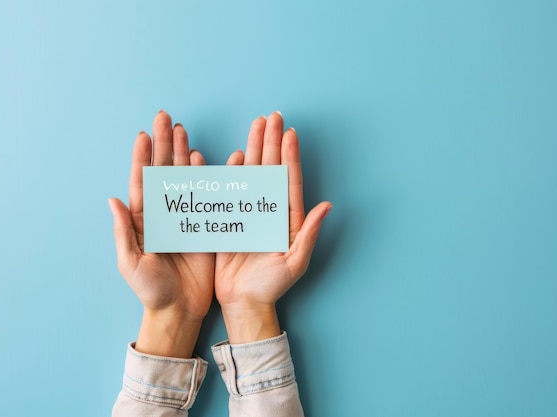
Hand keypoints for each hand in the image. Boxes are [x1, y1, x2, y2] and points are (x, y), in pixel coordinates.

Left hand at [108, 111, 213, 357]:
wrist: (179, 309)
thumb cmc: (151, 290)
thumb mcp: (131, 263)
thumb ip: (123, 232)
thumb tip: (112, 199)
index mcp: (143, 220)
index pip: (141, 181)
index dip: (142, 158)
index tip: (143, 135)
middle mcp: (163, 212)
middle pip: (162, 171)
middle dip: (163, 144)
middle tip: (165, 118)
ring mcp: (183, 216)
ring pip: (183, 177)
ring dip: (182, 153)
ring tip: (182, 130)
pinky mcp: (202, 225)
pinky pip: (204, 195)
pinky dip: (204, 176)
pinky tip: (202, 158)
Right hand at [215, 112, 331, 342]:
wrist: (244, 302)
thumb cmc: (272, 287)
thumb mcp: (295, 262)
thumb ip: (309, 234)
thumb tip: (327, 206)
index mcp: (287, 218)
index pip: (289, 180)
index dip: (289, 156)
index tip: (290, 133)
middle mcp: (268, 210)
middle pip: (271, 169)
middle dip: (271, 142)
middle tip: (272, 117)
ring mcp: (249, 212)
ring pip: (251, 174)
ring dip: (253, 148)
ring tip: (255, 125)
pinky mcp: (230, 219)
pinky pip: (229, 190)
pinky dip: (230, 172)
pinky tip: (232, 155)